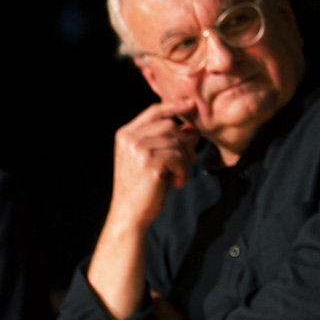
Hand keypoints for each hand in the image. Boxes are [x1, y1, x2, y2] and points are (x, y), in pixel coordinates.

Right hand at [107, 103, 199, 230]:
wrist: (130, 214)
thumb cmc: (143, 189)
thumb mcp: (157, 161)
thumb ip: (172, 143)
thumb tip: (193, 128)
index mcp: (126, 134)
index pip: (153, 111)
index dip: (174, 106)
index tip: (192, 105)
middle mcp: (130, 138)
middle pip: (170, 125)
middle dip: (185, 142)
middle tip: (190, 161)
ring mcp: (139, 149)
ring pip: (176, 141)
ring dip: (185, 160)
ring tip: (180, 176)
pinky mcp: (150, 163)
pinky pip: (178, 157)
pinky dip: (183, 171)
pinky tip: (178, 182)